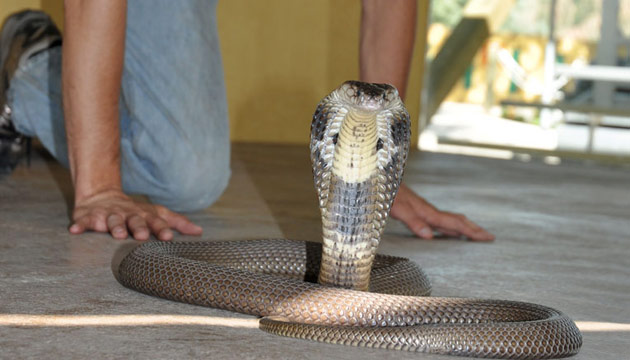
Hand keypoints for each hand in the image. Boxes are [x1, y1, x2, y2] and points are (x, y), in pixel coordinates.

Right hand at [69, 189, 202, 240]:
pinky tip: (76, 230)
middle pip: (134, 219)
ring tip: (116, 233)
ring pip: (112, 219)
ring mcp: (108, 214)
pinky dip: (81, 224)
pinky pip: (84, 220)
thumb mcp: (156, 214)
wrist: (103, 197)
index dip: (162, 228)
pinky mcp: (89, 216)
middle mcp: (128, 213)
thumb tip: (200, 231)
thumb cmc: (135, 212)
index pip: (156, 220)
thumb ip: (177, 222)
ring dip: (114, 226)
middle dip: (138, 227)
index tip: (168, 237)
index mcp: (144, 214)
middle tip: (141, 236)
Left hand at [390, 183, 494, 240]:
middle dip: (472, 229)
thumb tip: (430, 236)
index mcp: (426, 212)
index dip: (471, 231)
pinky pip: (438, 219)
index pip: (454, 223)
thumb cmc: (384, 193)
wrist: (376, 178)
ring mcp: (422, 209)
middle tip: (488, 237)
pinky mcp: (415, 208)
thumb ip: (413, 221)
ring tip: (472, 234)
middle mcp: (427, 210)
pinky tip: (445, 230)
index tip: (487, 237)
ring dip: (462, 228)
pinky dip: (447, 226)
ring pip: (447, 220)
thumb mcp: (397, 208)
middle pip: (455, 220)